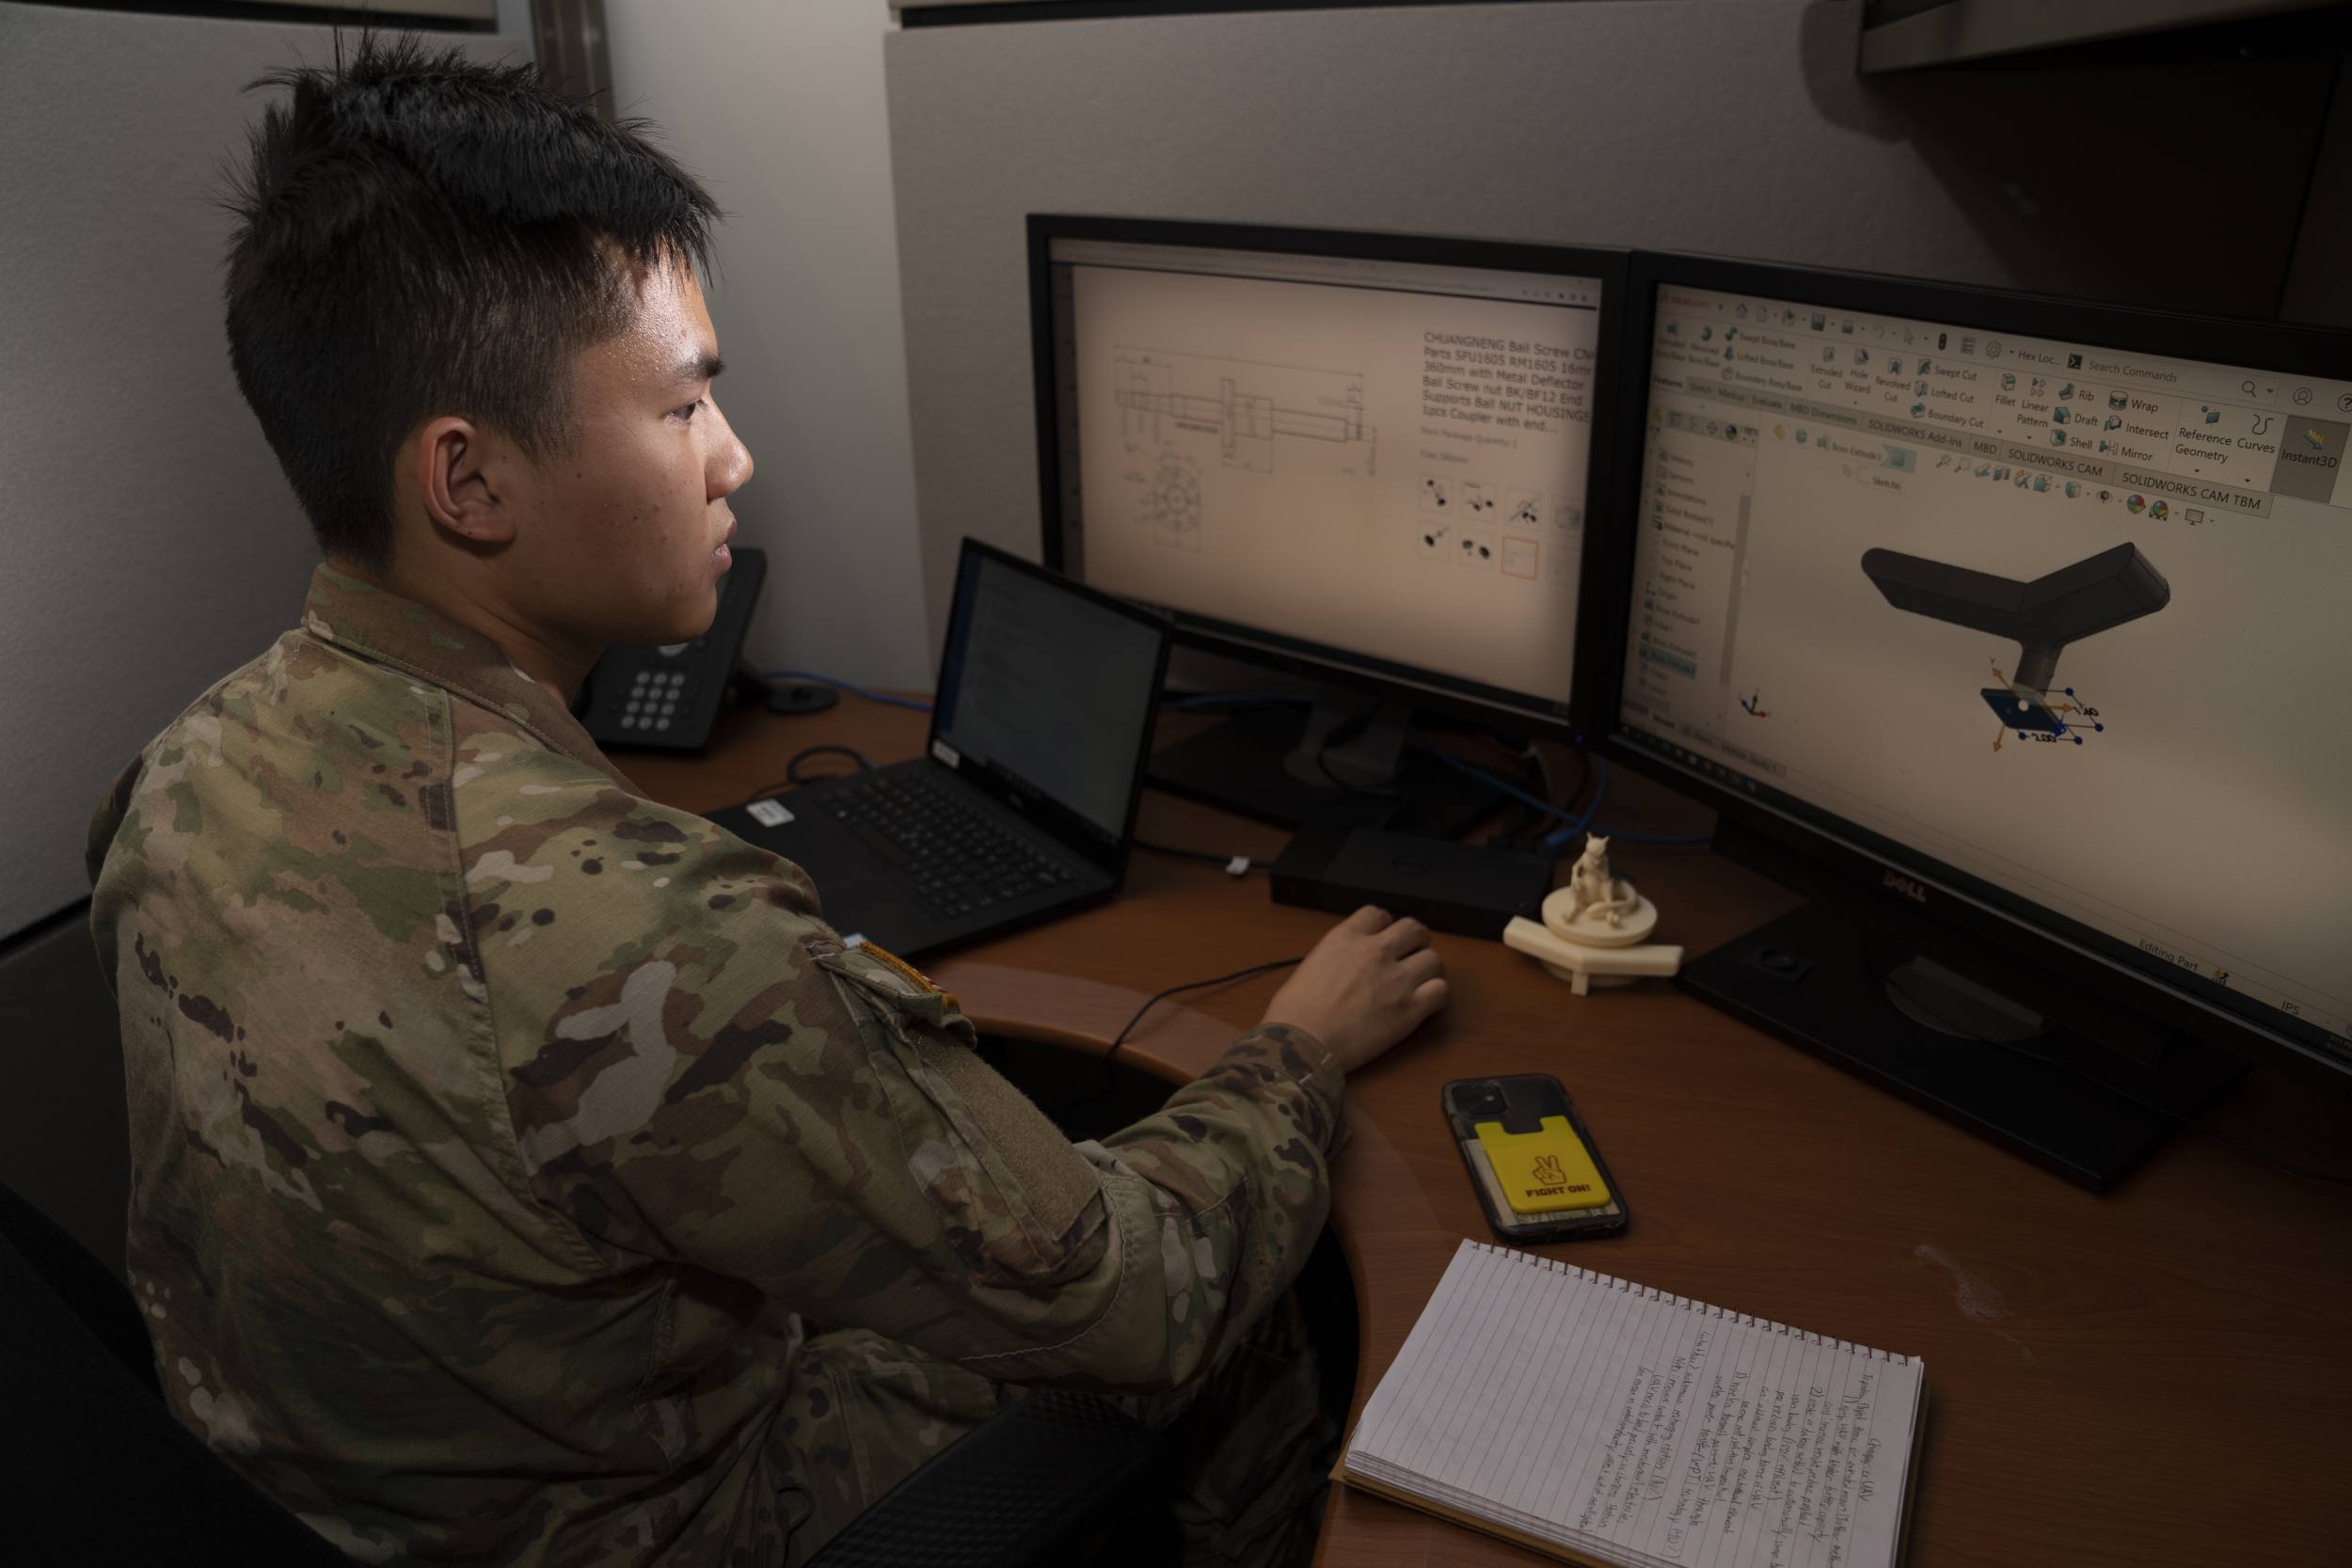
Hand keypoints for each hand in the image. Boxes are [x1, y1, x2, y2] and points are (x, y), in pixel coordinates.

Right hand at [1260, 906, 1448, 1073]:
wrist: (1300, 1044)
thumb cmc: (1294, 1014)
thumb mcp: (1310, 966)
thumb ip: (1336, 957)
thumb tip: (1346, 966)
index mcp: (1345, 939)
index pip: (1378, 914)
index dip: (1385, 926)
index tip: (1384, 938)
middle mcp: (1374, 952)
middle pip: (1414, 928)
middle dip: (1416, 941)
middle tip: (1412, 955)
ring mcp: (1395, 979)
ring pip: (1434, 959)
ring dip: (1429, 969)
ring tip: (1422, 981)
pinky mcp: (1409, 1009)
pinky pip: (1441, 991)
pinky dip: (1436, 996)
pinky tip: (1425, 1004)